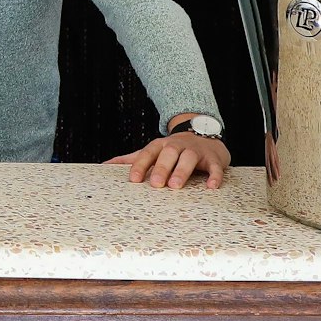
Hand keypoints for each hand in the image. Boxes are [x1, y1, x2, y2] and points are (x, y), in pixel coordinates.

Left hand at [106, 133, 230, 188]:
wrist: (204, 133)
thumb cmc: (173, 149)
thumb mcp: (152, 151)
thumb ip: (131, 159)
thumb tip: (105, 165)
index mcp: (160, 145)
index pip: (148, 153)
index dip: (140, 165)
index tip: (133, 179)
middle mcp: (177, 146)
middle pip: (168, 154)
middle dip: (161, 168)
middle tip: (156, 184)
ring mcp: (196, 151)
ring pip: (189, 158)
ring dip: (182, 170)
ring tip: (176, 185)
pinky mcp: (213, 158)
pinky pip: (215, 167)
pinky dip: (214, 176)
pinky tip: (211, 187)